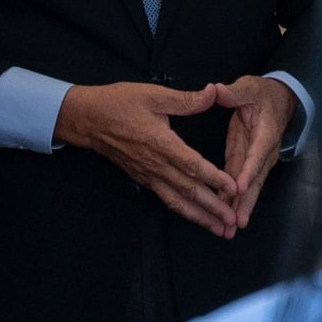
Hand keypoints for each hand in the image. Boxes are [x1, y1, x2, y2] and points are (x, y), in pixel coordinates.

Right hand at [54, 81, 241, 236]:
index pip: (193, 165)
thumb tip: (212, 92)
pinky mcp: (144, 179)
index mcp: (161, 143)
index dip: (214, 178)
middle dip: (213, 207)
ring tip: (219, 228)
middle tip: (232, 221)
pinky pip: (166, 199)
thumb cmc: (118, 104)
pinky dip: (184, 211)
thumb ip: (186, 99)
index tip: (233, 189)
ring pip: (178, 201)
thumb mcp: (153, 94)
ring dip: (200, 216)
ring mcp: (149, 175)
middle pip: (189, 190)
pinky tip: (196, 218)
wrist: (88, 120)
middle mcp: (156, 164)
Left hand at [207, 74, 294, 227]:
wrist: (279, 100)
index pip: (256, 155)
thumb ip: (234, 92)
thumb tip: (217, 90)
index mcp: (265, 133)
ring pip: (248, 188)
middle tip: (236, 222)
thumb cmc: (263, 93)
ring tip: (230, 230)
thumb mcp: (250, 87)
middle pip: (255, 180)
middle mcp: (263, 152)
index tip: (240, 188)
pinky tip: (224, 217)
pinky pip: (239, 185)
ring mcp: (256, 161)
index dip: (248, 171)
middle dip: (246, 202)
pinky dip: (233, 201)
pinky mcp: (245, 163)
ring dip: (240, 209)